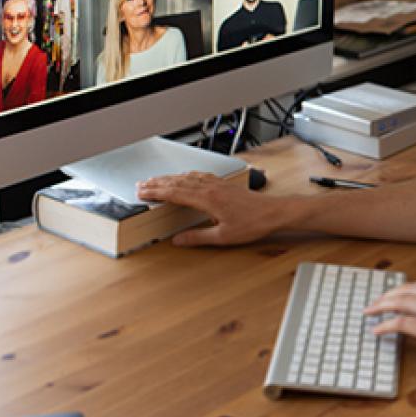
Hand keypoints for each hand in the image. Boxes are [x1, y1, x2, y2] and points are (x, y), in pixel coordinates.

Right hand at [136, 170, 285, 245]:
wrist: (274, 212)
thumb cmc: (253, 224)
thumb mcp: (223, 237)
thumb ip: (198, 238)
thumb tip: (178, 240)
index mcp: (208, 199)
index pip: (175, 194)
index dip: (156, 192)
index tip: (142, 192)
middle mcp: (211, 188)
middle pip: (178, 182)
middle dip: (158, 183)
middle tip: (141, 184)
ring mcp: (218, 184)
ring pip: (188, 177)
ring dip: (170, 178)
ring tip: (156, 180)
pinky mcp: (225, 184)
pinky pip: (200, 176)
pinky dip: (187, 176)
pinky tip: (185, 177)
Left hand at [366, 281, 415, 375]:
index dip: (403, 291)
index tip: (393, 296)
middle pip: (405, 290)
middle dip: (387, 296)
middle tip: (375, 303)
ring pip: (398, 302)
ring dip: (381, 306)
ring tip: (370, 312)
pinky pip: (399, 323)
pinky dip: (385, 325)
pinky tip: (377, 330)